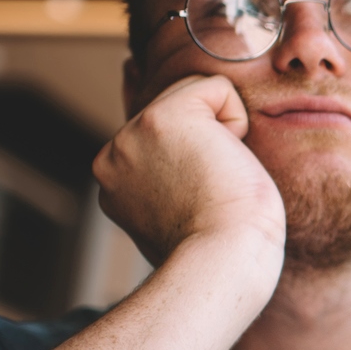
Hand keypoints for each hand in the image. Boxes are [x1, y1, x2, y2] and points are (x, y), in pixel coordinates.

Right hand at [93, 74, 286, 270]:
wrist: (224, 261)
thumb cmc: (223, 247)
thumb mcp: (184, 210)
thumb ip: (170, 178)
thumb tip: (189, 153)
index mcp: (115, 178)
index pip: (164, 135)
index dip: (199, 157)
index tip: (200, 201)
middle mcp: (113, 154)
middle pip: (181, 108)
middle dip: (210, 142)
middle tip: (211, 193)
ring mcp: (131, 135)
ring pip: (196, 92)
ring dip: (223, 134)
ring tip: (216, 178)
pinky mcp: (162, 119)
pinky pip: (217, 87)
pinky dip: (237, 121)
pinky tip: (224, 162)